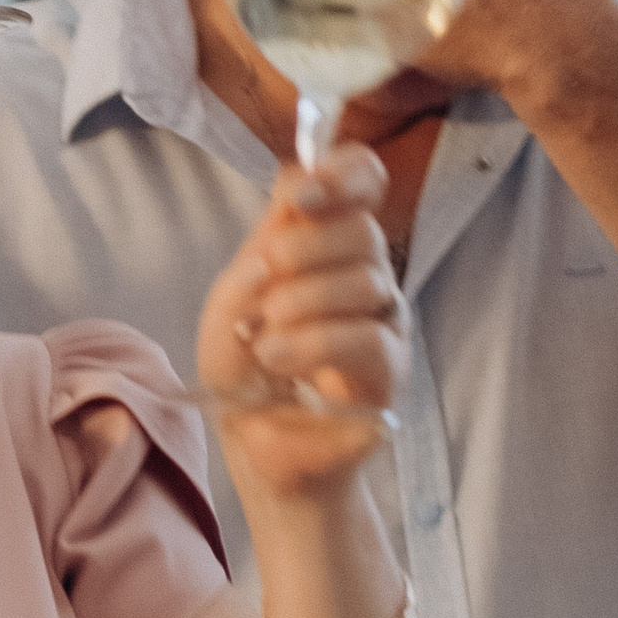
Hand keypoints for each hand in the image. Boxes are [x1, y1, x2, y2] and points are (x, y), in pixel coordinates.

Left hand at [197, 144, 406, 498]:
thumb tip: (288, 224)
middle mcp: (363, 272)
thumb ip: (251, 262)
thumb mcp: (226, 309)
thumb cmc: (244, 372)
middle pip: (361, 228)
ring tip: (261, 339)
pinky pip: (367, 338)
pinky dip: (314, 343)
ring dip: (301, 302)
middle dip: (305, 248)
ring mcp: (383, 319)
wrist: (257, 444)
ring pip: (366, 279)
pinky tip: (276, 357)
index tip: (302, 197)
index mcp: (325, 243)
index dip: (343, 173)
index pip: (362, 180)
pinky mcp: (391, 369)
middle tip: (264, 284)